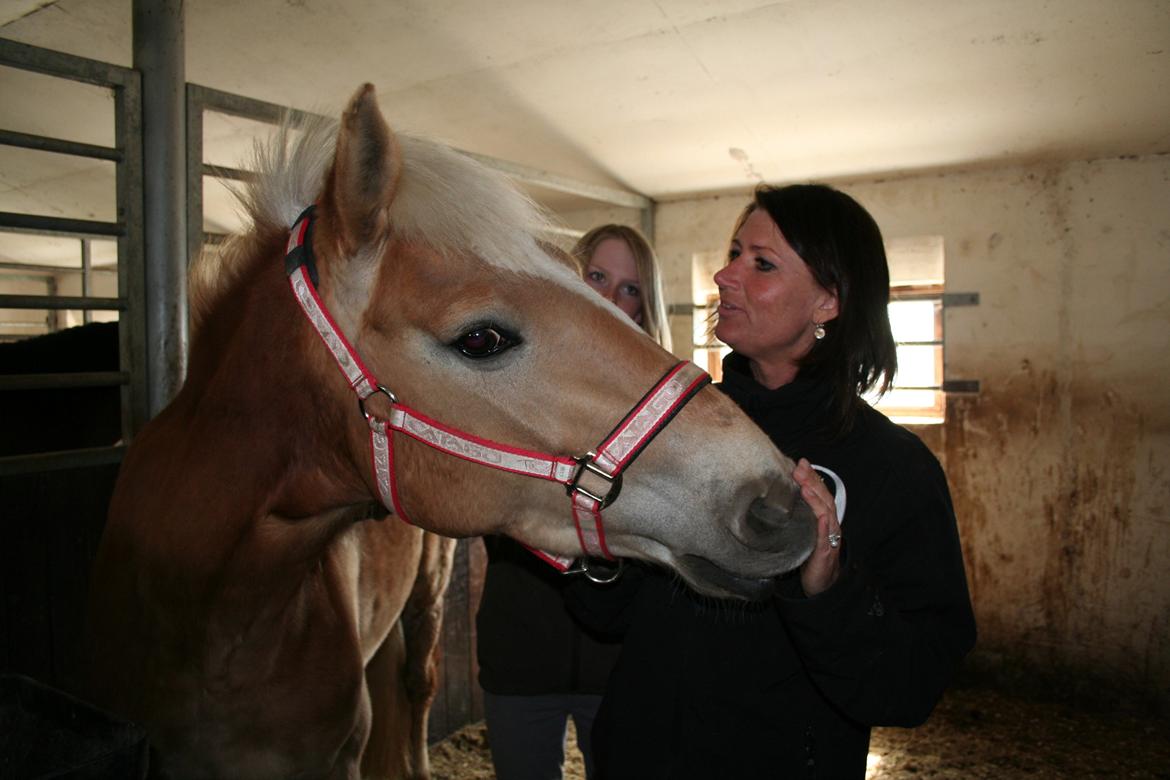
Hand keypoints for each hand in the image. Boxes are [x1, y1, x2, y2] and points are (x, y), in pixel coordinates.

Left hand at [793, 458, 841, 596]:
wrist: (822, 583)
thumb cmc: (811, 555)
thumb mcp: (802, 530)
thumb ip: (796, 514)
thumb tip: (779, 497)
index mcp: (823, 518)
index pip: (819, 493)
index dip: (811, 477)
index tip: (800, 462)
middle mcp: (829, 524)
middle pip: (824, 498)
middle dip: (813, 481)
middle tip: (800, 466)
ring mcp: (829, 537)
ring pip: (827, 514)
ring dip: (817, 499)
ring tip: (806, 486)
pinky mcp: (826, 552)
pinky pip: (826, 538)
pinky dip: (824, 526)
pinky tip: (820, 517)